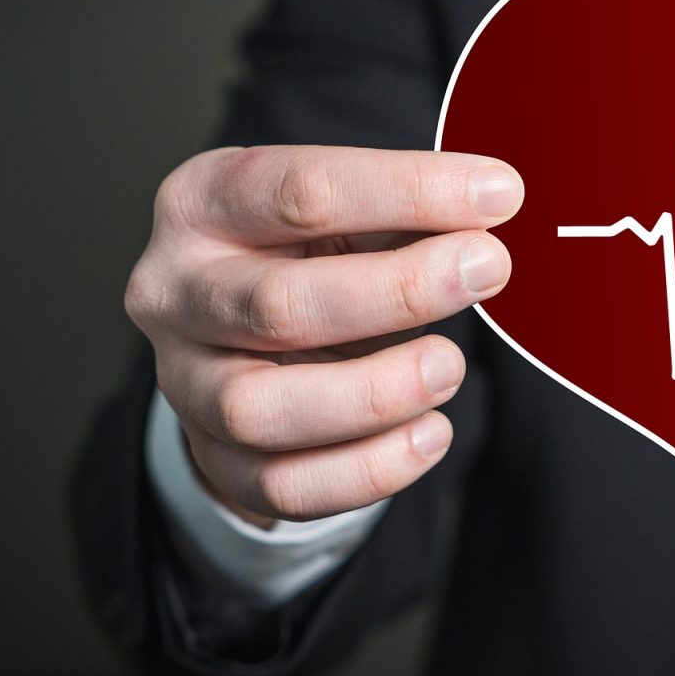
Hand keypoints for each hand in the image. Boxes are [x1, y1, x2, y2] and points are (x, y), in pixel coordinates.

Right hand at [125, 145, 522, 525]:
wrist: (248, 334)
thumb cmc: (312, 253)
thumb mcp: (349, 211)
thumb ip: (409, 209)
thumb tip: (497, 205)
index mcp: (202, 202)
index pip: (302, 190)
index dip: (409, 190)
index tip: (500, 194)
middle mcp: (174, 292)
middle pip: (279, 305)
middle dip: (399, 290)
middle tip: (488, 269)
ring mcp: (185, 384)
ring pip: (262, 411)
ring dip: (375, 393)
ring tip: (450, 366)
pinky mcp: (215, 460)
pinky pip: (284, 486)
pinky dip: (369, 468)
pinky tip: (431, 432)